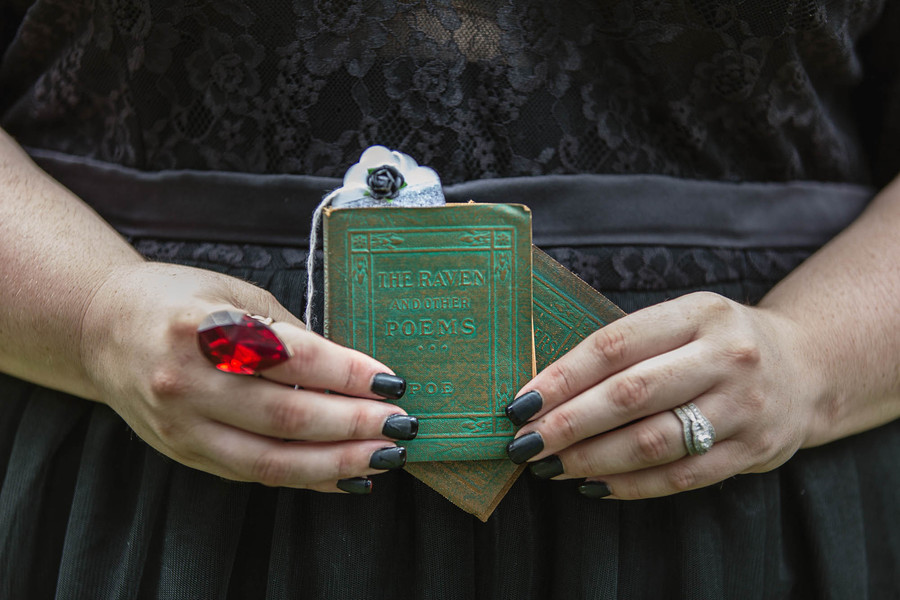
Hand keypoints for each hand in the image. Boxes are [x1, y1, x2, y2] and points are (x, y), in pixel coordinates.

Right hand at [80, 261, 414, 493]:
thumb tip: (350, 373)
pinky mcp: (185, 454)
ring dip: (337, 463)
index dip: (348, 374)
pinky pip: (254, 474)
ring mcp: (182, 427)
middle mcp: (186, 383)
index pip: (292, 358)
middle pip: (286, 416)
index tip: (392, 381)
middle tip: (401, 424)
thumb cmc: (178, 302)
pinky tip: (345, 475)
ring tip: (386, 456)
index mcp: (201, 329)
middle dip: (353, 425)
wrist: (102, 329)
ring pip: (272, 460)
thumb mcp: (233, 294)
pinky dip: (305, 478)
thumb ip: (287, 333)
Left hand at [504, 292, 820, 498]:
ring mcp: (743, 407)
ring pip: (653, 441)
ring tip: (550, 467)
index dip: (562, 377)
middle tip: (524, 442)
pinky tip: (593, 484)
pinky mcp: (753, 450)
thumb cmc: (716, 342)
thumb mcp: (682, 321)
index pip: (615, 345)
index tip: (520, 402)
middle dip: (568, 423)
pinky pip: (681, 476)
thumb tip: (546, 389)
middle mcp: (725, 357)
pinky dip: (631, 485)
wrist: (805, 367)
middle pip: (630, 396)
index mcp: (698, 313)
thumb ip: (626, 347)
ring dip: (592, 459)